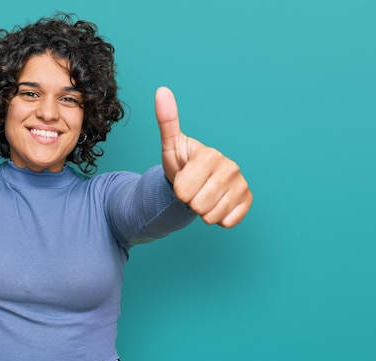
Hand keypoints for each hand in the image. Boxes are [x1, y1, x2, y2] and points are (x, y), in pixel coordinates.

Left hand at [155, 87, 252, 227]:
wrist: (195, 181)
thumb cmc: (181, 164)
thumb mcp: (171, 145)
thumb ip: (167, 121)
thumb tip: (161, 91)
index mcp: (210, 155)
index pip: (183, 192)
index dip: (179, 190)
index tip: (184, 178)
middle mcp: (230, 167)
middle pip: (198, 206)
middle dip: (190, 202)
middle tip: (193, 189)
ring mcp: (241, 183)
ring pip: (211, 216)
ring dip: (203, 211)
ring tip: (203, 195)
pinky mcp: (248, 199)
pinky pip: (228, 222)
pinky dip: (218, 219)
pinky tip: (216, 203)